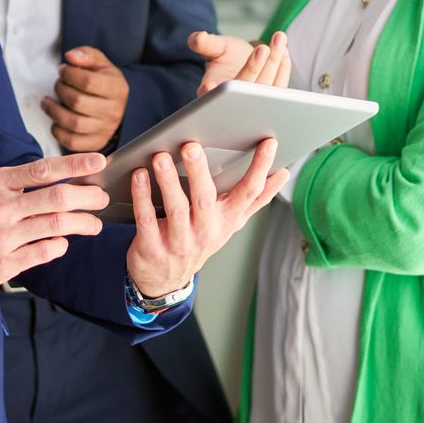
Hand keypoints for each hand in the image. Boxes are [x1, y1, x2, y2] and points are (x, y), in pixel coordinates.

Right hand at [0, 152, 110, 298]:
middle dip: (89, 198)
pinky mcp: (0, 265)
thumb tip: (52, 179)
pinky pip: (42, 253)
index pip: (44, 170)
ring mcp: (1, 237)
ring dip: (82, 224)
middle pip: (58, 198)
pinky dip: (58, 246)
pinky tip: (61, 244)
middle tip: (102, 198)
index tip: (99, 162)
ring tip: (93, 225)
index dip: (76, 165)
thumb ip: (13, 184)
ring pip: (56, 226)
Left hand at [44, 46, 129, 151]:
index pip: (88, 82)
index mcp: (117, 89)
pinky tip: (55, 119)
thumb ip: (86, 55)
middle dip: (60, 90)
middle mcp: (113, 111)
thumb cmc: (105, 82)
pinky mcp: (95, 143)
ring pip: (74, 123)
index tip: (63, 71)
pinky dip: (58, 131)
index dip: (69, 74)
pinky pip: (72, 142)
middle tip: (58, 84)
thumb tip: (71, 56)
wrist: (118, 106)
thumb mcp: (100, 63)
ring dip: (54, 111)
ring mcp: (105, 129)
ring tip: (47, 102)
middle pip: (78, 102)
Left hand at [124, 136, 289, 298]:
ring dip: (167, 181)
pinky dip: (142, 197)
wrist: (166, 279)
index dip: (260, 168)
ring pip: (175, 209)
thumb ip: (256, 198)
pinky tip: (140, 176)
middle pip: (205, 199)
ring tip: (160, 157)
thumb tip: (283, 174)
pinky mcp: (152, 246)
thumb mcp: (231, 222)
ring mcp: (179, 242)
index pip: (249, 193)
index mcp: (227, 220)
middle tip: (191, 146)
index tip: (268, 143)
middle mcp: (206, 231)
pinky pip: (147, 219)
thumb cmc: (201, 238)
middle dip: (199, 172)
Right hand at [188, 30, 292, 95]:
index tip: (211, 85)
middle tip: (262, 48)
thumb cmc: (226, 57)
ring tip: (279, 38)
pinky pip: (280, 84)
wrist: (243, 64)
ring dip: (274, 61)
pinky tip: (284, 50)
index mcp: (213, 93)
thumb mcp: (214, 48)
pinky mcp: (272, 100)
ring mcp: (256, 103)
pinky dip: (284, 66)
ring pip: (266, 85)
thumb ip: (205, 44)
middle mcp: (234, 104)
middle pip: (245, 87)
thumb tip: (196, 38)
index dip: (213, 91)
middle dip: (254, 67)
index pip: (213, 94)